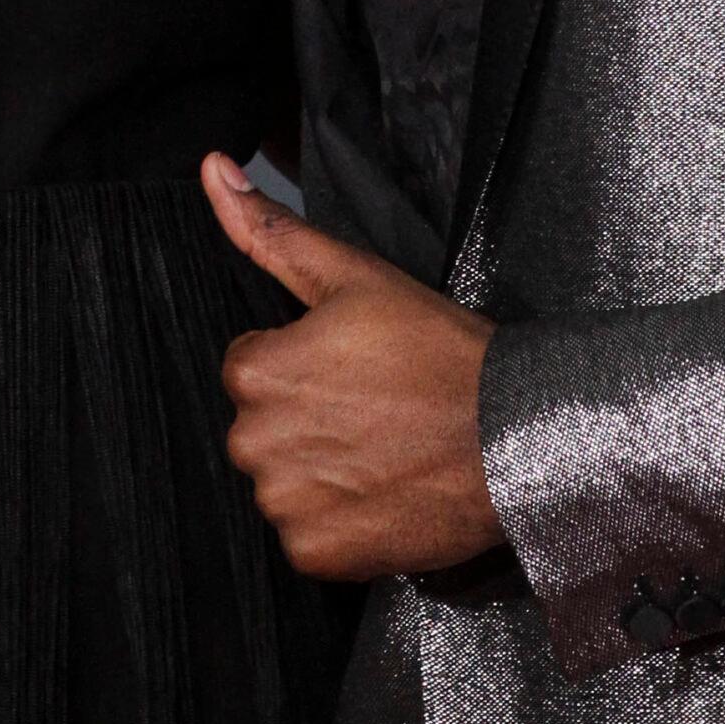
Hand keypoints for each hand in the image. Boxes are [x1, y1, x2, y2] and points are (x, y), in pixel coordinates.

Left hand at [200, 151, 501, 579]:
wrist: (513, 435)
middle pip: (261, 426)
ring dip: (320, 468)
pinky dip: (338, 519)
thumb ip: (271, 229)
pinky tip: (382, 490)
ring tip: (383, 447)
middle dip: (304, 416)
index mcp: (255, 373)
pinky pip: (306, 535)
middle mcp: (254, 444)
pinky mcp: (316, 555)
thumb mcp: (354, 275)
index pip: (251, 366)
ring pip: (282, 480)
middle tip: (373, 405)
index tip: (353, 364)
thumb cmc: (437, 351)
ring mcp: (285, 506)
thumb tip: (212, 168)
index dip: (303, 361)